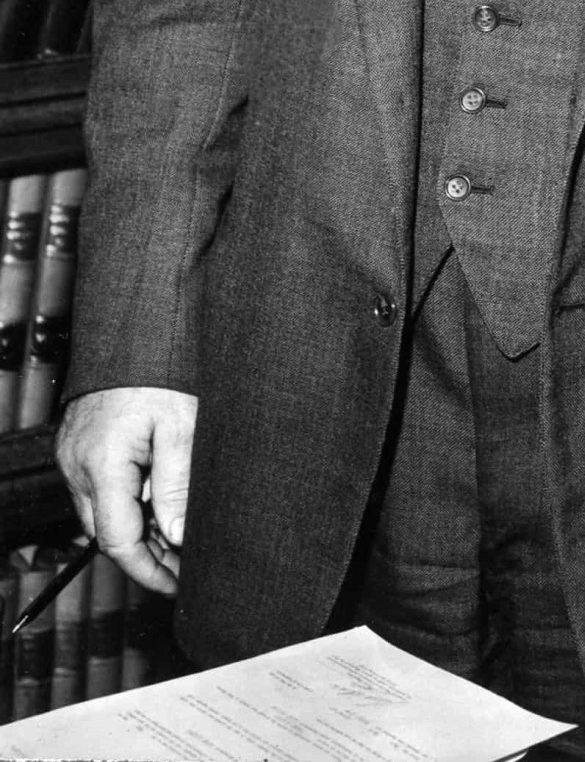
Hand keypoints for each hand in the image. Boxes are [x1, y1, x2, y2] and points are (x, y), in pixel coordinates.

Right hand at [56, 386, 197, 594]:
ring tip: (177, 529)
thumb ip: (176, 486)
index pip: (118, 542)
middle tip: (185, 561)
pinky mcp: (76, 445)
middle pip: (106, 532)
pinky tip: (156, 496)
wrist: (135, 328)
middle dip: (145, 553)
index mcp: (102, 465)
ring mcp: (72, 455)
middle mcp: (77, 465)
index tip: (176, 583)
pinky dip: (125, 499)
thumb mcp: (182, 427)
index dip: (148, 570)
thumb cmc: (161, 369)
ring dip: (136, 526)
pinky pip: (98, 487)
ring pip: (101, 512)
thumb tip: (176, 536)